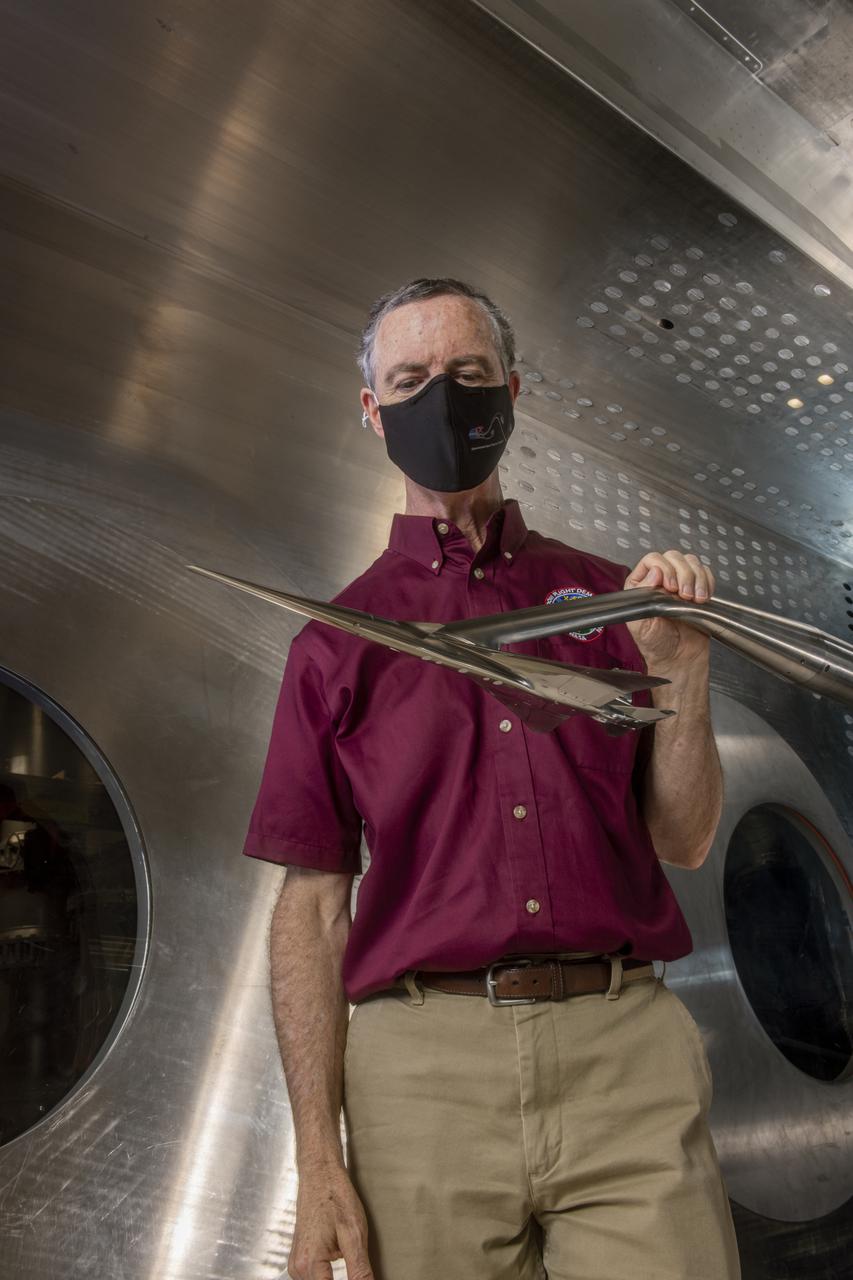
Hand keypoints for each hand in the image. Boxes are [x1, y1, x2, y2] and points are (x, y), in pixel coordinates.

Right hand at [288, 1166, 373, 1279]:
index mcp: (309, 1263)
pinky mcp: (300, 1258)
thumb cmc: (335, 1196)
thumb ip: (359, 1270)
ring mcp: (297, 1263)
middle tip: (356, 1265)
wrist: (320, 1174)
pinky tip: (340, 1260)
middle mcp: (298, 1267)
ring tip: (348, 1258)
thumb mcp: (354, 1235)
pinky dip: (328, 1276)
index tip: (362, 1279)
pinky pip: (314, 1278)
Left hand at [623, 550, 715, 669]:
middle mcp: (659, 581)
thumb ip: (643, 597)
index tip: (669, 586)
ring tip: (695, 599)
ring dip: (697, 578)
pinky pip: (705, 573)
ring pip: (691, 562)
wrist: (679, 659)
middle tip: (684, 595)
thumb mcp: (641, 625)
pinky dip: (707, 582)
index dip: (664, 568)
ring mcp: (679, 583)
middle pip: (674, 557)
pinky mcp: (696, 589)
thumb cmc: (657, 645)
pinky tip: (702, 598)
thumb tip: (653, 572)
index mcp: (640, 586)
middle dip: (683, 573)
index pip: (652, 560)